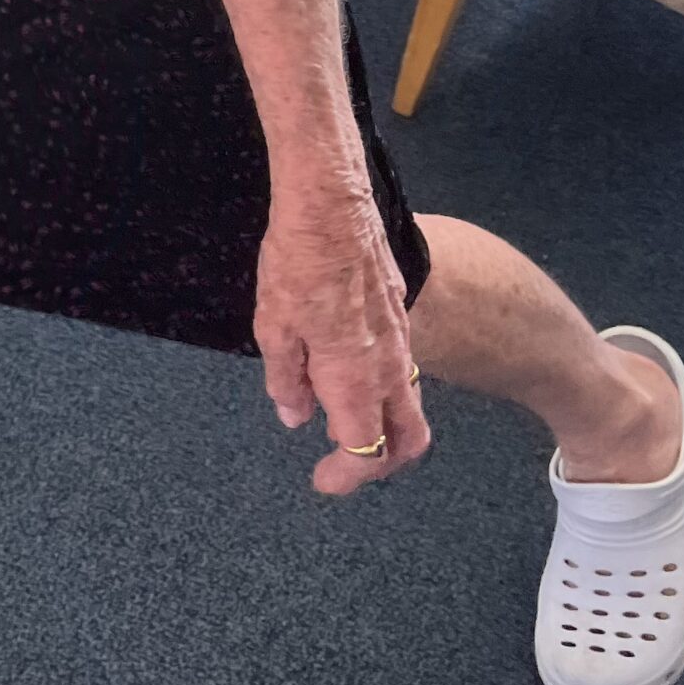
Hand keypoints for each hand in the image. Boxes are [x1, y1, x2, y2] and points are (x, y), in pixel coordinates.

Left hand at [254, 174, 430, 496]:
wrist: (330, 203)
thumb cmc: (298, 261)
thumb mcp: (273, 327)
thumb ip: (286, 379)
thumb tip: (296, 415)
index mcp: (354, 380)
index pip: (366, 453)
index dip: (345, 477)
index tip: (323, 481)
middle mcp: (387, 367)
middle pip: (409, 439)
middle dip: (383, 464)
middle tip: (344, 461)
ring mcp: (400, 338)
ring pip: (409, 402)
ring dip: (385, 423)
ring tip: (342, 417)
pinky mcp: (399, 311)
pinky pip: (403, 365)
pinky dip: (384, 385)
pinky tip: (350, 367)